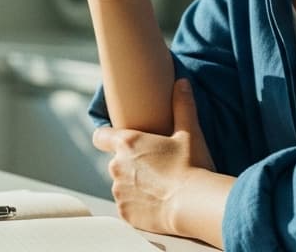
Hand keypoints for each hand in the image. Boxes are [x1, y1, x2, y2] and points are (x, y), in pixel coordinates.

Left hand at [92, 78, 215, 236]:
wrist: (194, 205)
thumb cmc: (192, 166)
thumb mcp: (190, 133)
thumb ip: (182, 105)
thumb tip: (182, 82)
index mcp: (127, 143)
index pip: (100, 137)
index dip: (107, 138)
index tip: (118, 142)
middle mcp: (116, 166)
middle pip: (116, 163)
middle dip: (131, 165)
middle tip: (156, 169)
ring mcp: (118, 192)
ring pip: (121, 186)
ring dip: (134, 186)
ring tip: (160, 189)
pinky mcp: (124, 214)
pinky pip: (128, 208)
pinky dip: (138, 207)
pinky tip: (158, 204)